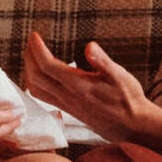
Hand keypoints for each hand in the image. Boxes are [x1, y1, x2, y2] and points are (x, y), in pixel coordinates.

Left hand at [23, 32, 154, 142]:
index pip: (48, 66)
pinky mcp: (68, 110)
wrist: (132, 126)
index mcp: (79, 86)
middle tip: (31, 41)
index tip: (35, 35)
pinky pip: (43, 97)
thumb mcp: (121, 76)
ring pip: (35, 88)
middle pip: (35, 77)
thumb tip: (90, 46)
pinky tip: (42, 75)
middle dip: (29, 57)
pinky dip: (35, 82)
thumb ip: (103, 61)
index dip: (37, 49)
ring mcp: (67, 105)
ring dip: (29, 70)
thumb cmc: (129, 99)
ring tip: (32, 55)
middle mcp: (69, 97)